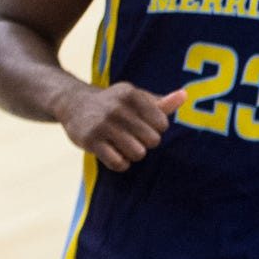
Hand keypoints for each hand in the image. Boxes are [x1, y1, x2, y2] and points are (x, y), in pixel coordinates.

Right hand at [55, 82, 188, 172]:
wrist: (73, 104)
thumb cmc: (114, 104)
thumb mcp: (135, 98)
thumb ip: (161, 102)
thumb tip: (185, 95)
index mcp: (131, 94)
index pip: (162, 124)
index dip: (155, 128)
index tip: (142, 124)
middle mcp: (116, 107)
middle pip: (152, 141)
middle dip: (144, 142)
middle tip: (131, 135)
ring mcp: (102, 124)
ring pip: (138, 153)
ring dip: (132, 153)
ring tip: (121, 144)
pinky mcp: (90, 140)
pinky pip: (118, 163)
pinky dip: (119, 163)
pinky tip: (112, 152)